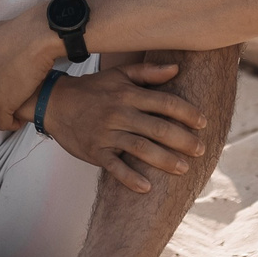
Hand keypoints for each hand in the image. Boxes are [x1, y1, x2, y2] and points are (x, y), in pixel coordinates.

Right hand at [28, 62, 206, 192]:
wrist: (54, 103)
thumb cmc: (92, 89)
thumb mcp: (118, 75)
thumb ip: (147, 72)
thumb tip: (176, 69)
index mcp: (127, 94)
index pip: (164, 102)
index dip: (186, 112)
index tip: (203, 122)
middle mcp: (119, 113)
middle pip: (157, 128)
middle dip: (183, 140)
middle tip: (201, 150)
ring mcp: (106, 134)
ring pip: (140, 148)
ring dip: (164, 160)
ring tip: (183, 169)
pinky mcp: (95, 152)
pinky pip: (114, 167)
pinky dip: (130, 178)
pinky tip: (146, 187)